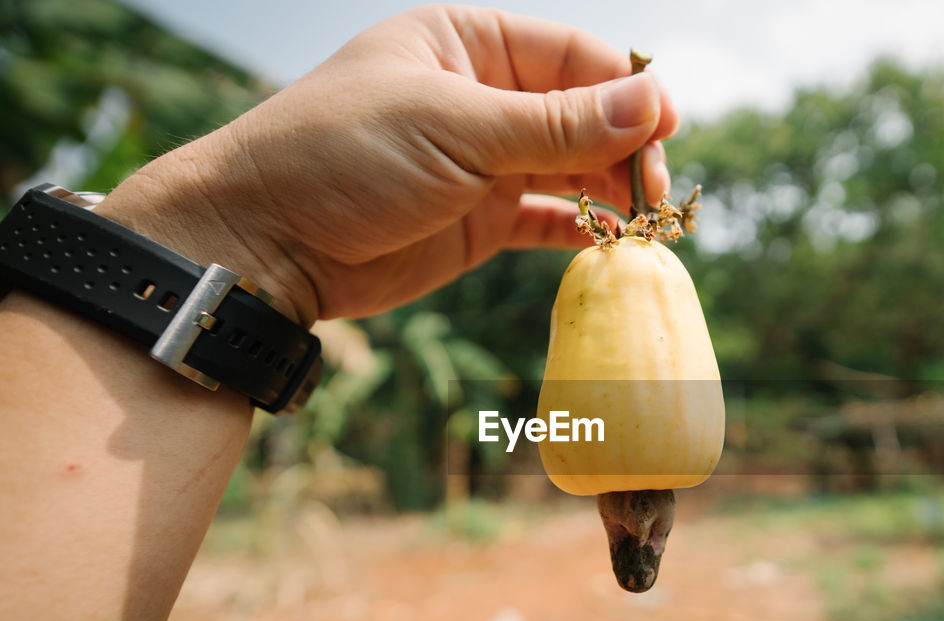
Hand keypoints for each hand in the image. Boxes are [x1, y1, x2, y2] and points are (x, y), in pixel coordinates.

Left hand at [94, 4, 678, 323]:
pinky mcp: (480, 220)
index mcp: (468, 42)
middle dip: (624, 147)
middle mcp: (482, 97)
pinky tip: (613, 242)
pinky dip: (582, 229)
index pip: (572, 55)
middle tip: (656, 191)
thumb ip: (557, 123)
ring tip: (646, 220)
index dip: (627, 88)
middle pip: (583, 112)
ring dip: (611, 191)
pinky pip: (549, 218)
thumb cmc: (342, 156)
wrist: (265, 242)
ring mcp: (483, 161)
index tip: (666, 127)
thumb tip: (652, 101)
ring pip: (572, 168)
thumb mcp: (455, 127)